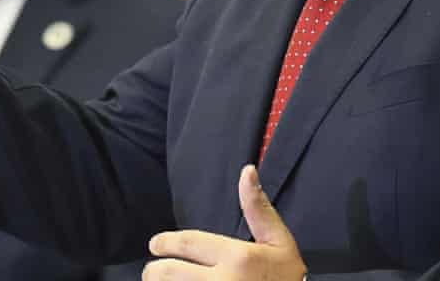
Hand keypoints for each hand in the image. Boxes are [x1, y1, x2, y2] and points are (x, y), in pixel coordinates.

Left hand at [144, 165, 305, 279]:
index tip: (155, 244)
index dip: (165, 242)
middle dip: (154, 271)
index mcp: (238, 259)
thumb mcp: (279, 243)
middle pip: (167, 273)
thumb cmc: (287, 278)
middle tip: (152, 271)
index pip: (187, 243)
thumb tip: (247, 170)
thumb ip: (258, 209)